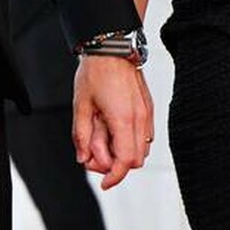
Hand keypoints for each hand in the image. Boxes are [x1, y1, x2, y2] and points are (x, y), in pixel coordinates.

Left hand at [72, 54, 152, 190]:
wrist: (113, 46)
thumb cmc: (96, 72)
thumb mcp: (81, 105)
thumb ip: (81, 135)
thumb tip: (82, 158)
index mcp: (123, 121)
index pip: (124, 163)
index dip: (114, 177)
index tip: (104, 183)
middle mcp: (140, 120)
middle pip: (135, 160)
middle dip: (116, 165)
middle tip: (95, 154)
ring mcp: (147, 114)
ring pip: (142, 149)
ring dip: (124, 152)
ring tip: (103, 137)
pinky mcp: (148, 108)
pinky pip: (145, 135)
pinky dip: (130, 140)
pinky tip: (114, 128)